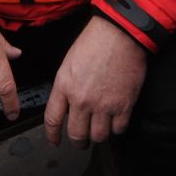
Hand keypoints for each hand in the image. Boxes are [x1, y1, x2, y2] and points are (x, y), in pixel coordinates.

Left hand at [45, 16, 146, 146]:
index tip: (55, 142)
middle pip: (76, 134)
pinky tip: (116, 121)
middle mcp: (81, 100)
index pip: (52, 120)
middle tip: (82, 141)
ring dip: (99, 136)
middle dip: (79, 142)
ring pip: (98, 136)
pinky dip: (117, 129)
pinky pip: (119, 129)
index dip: (52, 135)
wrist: (120, 33)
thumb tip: (68, 105)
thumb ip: (66, 86)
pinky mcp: (123, 105)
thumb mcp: (69, 63)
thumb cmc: (95, 41)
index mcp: (64, 86)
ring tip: (101, 131)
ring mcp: (103, 104)